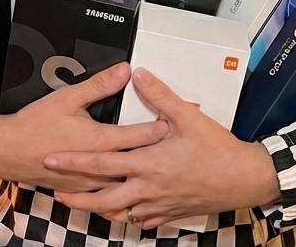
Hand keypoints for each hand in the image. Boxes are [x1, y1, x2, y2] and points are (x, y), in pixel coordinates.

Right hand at [0, 62, 167, 190]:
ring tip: (162, 173)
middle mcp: (97, 166)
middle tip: (178, 149)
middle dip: (158, 155)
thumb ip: (100, 85)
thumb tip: (124, 71)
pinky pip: (107, 195)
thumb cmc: (36, 125)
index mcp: (97, 142)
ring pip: (123, 185)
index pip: (138, 137)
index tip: (177, 126)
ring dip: (142, 177)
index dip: (159, 130)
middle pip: (136, 163)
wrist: (8, 151)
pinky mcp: (79, 190)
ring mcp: (88, 183)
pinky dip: (123, 193)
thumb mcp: (69, 97)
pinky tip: (133, 193)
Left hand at [47, 69, 280, 229]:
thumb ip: (159, 95)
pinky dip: (126, 217)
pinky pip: (141, 221)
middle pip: (103, 198)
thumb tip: (138, 74)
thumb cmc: (217, 149)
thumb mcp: (188, 117)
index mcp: (148, 163)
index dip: (75, 162)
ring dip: (98, 209)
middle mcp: (148, 188)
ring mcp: (159, 205)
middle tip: (56, 191)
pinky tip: (121, 211)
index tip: (53, 160)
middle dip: (77, 196)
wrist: (242, 180)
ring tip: (82, 203)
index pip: (102, 163)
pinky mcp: (170, 214)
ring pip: (120, 214)